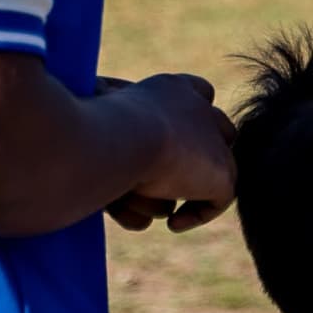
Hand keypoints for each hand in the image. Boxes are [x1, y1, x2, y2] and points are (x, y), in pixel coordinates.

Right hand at [105, 74, 235, 230]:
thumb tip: (118, 166)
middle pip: (218, 131)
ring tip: (152, 203)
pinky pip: (221, 198)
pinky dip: (198, 213)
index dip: (187, 122)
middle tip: (168, 180)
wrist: (116, 140)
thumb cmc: (91, 131)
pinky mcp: (222, 173)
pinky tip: (174, 223)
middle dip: (198, 158)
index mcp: (170, 89)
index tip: (166, 145)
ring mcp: (214, 140)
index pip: (197, 94)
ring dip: (182, 190)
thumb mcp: (96, 130)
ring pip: (209, 170)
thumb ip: (116, 144)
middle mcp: (198, 107)